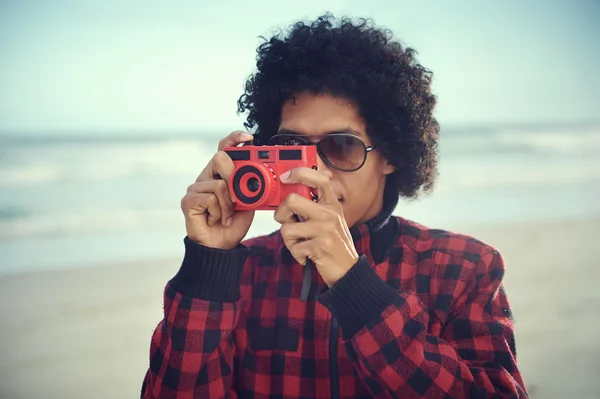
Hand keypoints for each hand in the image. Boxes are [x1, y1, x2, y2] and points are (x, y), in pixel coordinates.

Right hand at [181, 131, 254, 249]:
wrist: (222, 245)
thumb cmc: (234, 222)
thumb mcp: (250, 202)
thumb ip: (252, 186)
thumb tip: (262, 175)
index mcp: (221, 173)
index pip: (224, 149)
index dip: (234, 139)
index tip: (247, 138)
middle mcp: (206, 176)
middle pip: (219, 158)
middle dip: (234, 175)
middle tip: (238, 196)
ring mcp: (195, 188)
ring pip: (218, 184)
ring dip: (229, 204)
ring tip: (227, 216)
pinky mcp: (188, 201)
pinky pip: (209, 198)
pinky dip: (219, 212)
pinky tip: (216, 219)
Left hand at [274, 167, 358, 286]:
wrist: (348, 269)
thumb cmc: (334, 244)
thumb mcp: (330, 219)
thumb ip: (314, 206)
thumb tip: (289, 195)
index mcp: (332, 204)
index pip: (320, 179)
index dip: (300, 173)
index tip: (286, 177)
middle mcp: (329, 214)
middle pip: (292, 200)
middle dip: (281, 212)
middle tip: (286, 220)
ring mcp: (325, 230)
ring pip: (287, 228)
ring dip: (289, 240)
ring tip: (301, 243)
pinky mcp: (319, 247)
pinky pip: (293, 247)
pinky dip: (296, 253)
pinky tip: (306, 254)